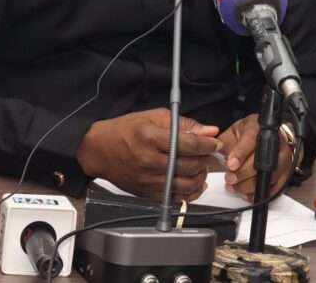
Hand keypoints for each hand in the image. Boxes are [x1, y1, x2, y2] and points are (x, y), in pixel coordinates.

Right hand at [75, 108, 220, 200]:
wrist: (99, 149)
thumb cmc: (125, 130)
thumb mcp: (154, 117)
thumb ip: (184, 123)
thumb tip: (208, 130)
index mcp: (152, 138)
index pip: (189, 144)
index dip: (208, 144)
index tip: (216, 143)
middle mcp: (150, 160)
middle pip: (190, 165)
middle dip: (206, 160)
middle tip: (209, 154)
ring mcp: (148, 180)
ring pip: (185, 184)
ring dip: (200, 177)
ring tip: (201, 167)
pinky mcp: (146, 194)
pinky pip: (175, 198)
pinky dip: (189, 192)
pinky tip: (192, 183)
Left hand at [218, 114, 291, 200]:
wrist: (269, 136)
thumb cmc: (251, 133)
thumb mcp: (235, 131)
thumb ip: (224, 141)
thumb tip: (215, 151)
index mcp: (261, 127)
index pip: (252, 139)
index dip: (240, 153)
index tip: (230, 164)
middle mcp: (277, 142)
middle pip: (261, 162)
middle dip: (242, 173)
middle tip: (230, 177)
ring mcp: (283, 159)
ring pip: (267, 178)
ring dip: (247, 186)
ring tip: (235, 185)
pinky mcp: (285, 174)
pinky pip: (273, 189)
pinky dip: (257, 194)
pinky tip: (246, 191)